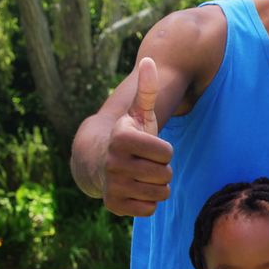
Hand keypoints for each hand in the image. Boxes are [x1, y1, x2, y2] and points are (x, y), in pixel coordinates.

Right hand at [103, 57, 172, 215]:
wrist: (100, 163)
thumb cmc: (129, 137)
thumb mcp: (139, 114)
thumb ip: (147, 90)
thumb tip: (150, 60)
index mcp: (122, 138)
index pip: (167, 152)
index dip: (164, 150)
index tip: (149, 146)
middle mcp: (113, 162)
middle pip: (166, 175)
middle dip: (162, 170)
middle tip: (146, 163)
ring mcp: (112, 185)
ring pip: (160, 193)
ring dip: (157, 186)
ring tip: (141, 175)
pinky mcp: (114, 206)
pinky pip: (150, 209)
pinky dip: (148, 201)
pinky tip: (135, 190)